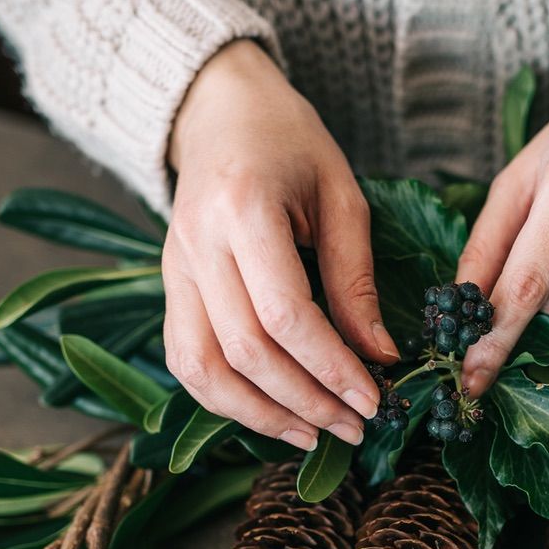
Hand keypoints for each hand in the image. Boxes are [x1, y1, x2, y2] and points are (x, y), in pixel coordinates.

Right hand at [164, 40, 397, 450]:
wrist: (220, 112)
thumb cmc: (290, 143)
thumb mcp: (342, 197)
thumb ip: (355, 280)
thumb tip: (379, 356)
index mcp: (244, 210)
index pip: (285, 315)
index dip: (331, 368)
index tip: (373, 399)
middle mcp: (197, 245)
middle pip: (245, 353)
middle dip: (306, 402)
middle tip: (354, 427)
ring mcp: (173, 269)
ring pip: (203, 369)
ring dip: (260, 415)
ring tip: (313, 436)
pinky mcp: (169, 287)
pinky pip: (186, 360)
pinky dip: (226, 399)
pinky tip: (272, 414)